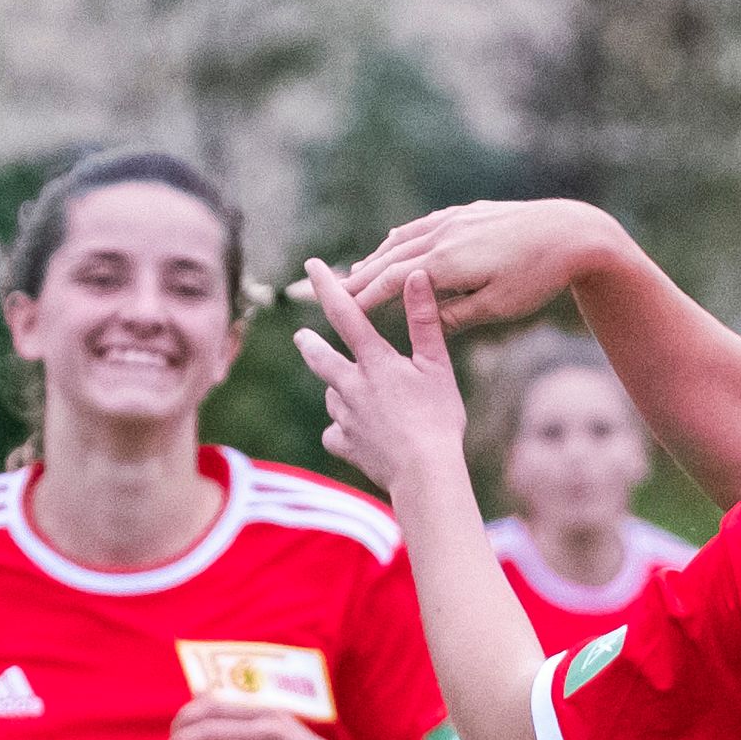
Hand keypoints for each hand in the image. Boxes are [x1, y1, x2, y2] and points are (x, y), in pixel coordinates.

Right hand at [292, 199, 618, 330]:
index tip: (337, 312)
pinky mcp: (465, 214)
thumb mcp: (498, 306)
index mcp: (447, 263)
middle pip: (387, 260)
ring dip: (374, 258)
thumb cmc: (538, 276)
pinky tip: (391, 246)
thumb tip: (424, 325)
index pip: (391, 282)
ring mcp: (453, 221)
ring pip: (401, 241)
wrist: (571, 232)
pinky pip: (420, 228)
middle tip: (323, 292)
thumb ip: (457, 315)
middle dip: (355, 278)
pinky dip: (399, 240)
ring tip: (352, 275)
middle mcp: (443, 236)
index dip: (361, 298)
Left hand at [294, 263, 468, 496]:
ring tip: (355, 396)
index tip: (312, 265)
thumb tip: (416, 274)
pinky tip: (355, 436)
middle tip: (302, 337)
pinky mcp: (346, 446)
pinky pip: (335, 435)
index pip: (346, 314)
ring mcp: (346, 418)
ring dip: (339, 392)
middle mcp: (352, 387)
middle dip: (310, 345)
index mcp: (375, 363)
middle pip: (320, 358)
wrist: (425, 475)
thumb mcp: (438, 367)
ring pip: (332, 398)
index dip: (328, 286)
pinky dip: (342, 432)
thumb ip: (424, 321)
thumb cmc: (438, 419)